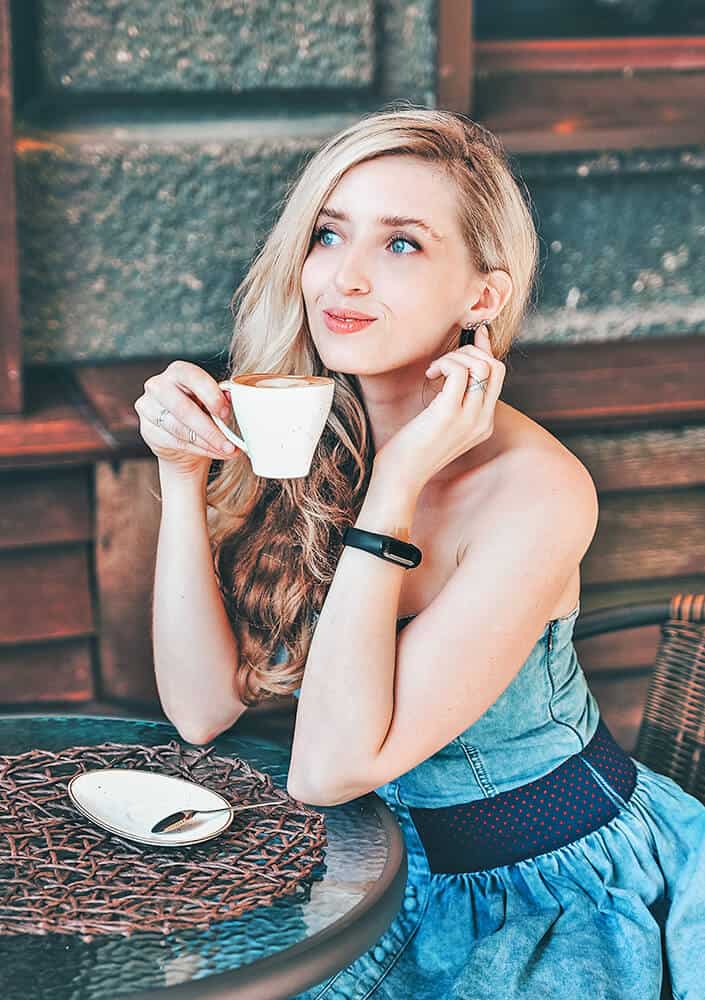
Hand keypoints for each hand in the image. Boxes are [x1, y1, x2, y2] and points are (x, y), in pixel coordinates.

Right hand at [134, 360, 239, 475]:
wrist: (181, 435)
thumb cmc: (200, 410)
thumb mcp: (213, 401)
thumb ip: (221, 398)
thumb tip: (233, 396)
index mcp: (178, 371)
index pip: (193, 378)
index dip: (211, 396)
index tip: (226, 414)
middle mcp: (158, 385)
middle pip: (183, 408)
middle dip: (210, 429)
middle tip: (229, 444)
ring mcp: (148, 407)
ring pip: (179, 429)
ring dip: (207, 443)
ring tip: (226, 450)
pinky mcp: (147, 429)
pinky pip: (175, 442)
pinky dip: (199, 450)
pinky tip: (214, 452)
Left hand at [373, 325, 505, 492]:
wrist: (400, 478)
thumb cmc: (412, 449)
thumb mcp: (439, 422)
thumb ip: (453, 398)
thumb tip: (456, 366)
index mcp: (484, 423)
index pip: (497, 376)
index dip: (484, 350)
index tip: (471, 336)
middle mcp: (483, 421)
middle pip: (495, 367)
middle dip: (470, 352)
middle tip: (443, 362)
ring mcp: (469, 419)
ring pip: (481, 365)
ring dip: (455, 357)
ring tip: (434, 370)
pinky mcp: (449, 415)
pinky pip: (459, 372)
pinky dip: (444, 363)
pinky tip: (429, 376)